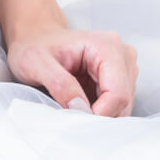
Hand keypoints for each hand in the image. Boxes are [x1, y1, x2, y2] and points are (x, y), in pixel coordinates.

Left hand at [6, 21, 138, 116]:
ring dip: (99, 114)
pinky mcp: (120, 79)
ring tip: (72, 106)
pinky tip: (80, 104)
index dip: (100, 113)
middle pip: (123, 101)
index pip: (118, 93)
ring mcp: (124, 67)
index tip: (76, 120)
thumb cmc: (35, 46)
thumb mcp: (37, 63)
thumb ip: (59, 84)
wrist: (36, 38)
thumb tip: (79, 108)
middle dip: (99, 115)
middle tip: (71, 116)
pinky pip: (117, 105)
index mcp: (107, 46)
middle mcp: (123, 55)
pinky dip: (99, 112)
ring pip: (122, 106)